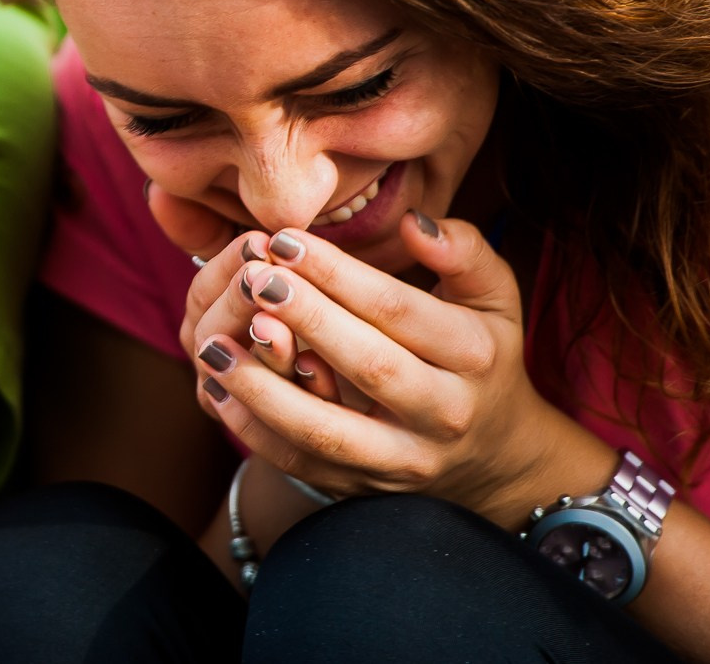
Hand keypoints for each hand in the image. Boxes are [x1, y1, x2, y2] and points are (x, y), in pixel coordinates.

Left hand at [187, 212, 606, 527]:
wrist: (496, 453)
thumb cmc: (480, 353)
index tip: (284, 239)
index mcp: (472, 355)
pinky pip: (302, 465)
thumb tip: (415, 223)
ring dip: (265, 389)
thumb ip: (464, 253)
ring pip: (328, 430)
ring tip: (213, 345)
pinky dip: (255, 433)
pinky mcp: (365, 486)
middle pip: (368, 365)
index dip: (339, 274)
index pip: (398, 310)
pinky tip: (218, 391)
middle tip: (254, 280)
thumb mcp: (493, 298)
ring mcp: (402, 458)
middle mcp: (442, 413)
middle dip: (306, 320)